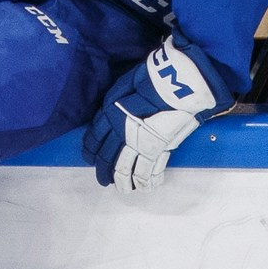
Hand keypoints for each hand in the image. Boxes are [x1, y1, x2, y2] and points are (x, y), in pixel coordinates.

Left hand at [84, 36, 229, 191]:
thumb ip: (115, 102)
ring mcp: (140, 144)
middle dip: (104, 171)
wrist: (178, 85)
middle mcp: (121, 133)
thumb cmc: (152, 80)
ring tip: (124, 188)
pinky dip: (147, 181)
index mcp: (110, 115)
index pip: (95, 139)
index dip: (91, 150)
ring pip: (126, 169)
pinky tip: (144, 186)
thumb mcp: (125, 85)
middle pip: (108, 157)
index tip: (90, 157)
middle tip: (103, 180)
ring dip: (123, 181)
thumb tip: (108, 114)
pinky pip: (149, 171)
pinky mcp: (159, 150)